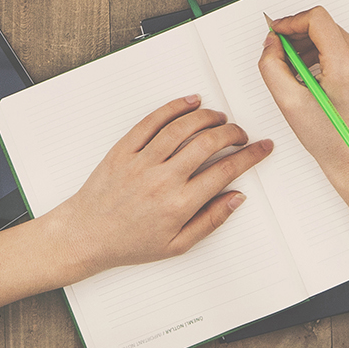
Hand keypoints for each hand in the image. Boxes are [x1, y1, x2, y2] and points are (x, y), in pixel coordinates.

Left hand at [37, 96, 272, 281]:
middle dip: (232, 133)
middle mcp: (162, 180)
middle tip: (240, 134)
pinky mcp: (123, 149)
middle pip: (208, 143)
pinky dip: (174, 108)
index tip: (262, 147)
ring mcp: (141, 162)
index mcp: (179, 205)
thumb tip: (237, 197)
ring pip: (182, 127)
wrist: (86, 234)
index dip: (250, 156)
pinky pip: (151, 122)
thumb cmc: (130, 242)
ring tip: (220, 118)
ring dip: (207, 117)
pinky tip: (190, 102)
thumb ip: (211, 220)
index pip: (226, 171)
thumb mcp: (178, 244)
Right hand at [257, 6, 348, 188]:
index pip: (318, 19)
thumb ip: (271, 66)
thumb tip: (272, 42)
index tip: (276, 32)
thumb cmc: (327, 137)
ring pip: (330, 32)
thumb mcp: (288, 102)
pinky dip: (319, 50)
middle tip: (279, 53)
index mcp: (346, 67)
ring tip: (294, 68)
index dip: (292, 21)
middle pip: (323, 24)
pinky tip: (308, 71)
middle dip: (296, 34)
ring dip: (307, 43)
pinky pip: (339, 43)